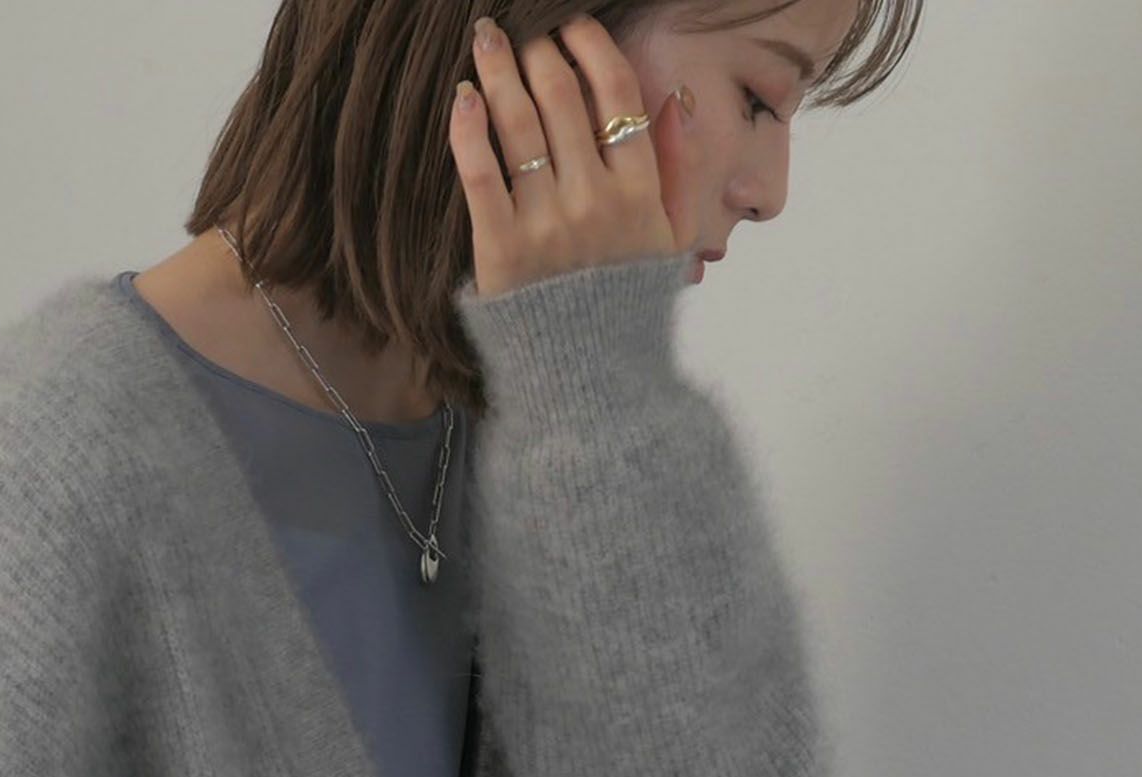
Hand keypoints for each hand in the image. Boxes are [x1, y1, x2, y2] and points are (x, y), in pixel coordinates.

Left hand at [449, 12, 695, 300]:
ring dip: (500, 70)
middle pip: (561, 97)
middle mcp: (595, 200)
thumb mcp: (671, 241)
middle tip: (522, 37)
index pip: (616, 95)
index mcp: (640, 192)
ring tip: (487, 41)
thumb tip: (676, 101)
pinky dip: (467, 130)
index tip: (572, 28)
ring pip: (518, 124)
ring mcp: (546, 225)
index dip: (591, 47)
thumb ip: (679, 170)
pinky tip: (463, 97)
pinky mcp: (500, 250)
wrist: (583, 377)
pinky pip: (480, 174)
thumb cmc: (624, 305)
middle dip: (538, 51)